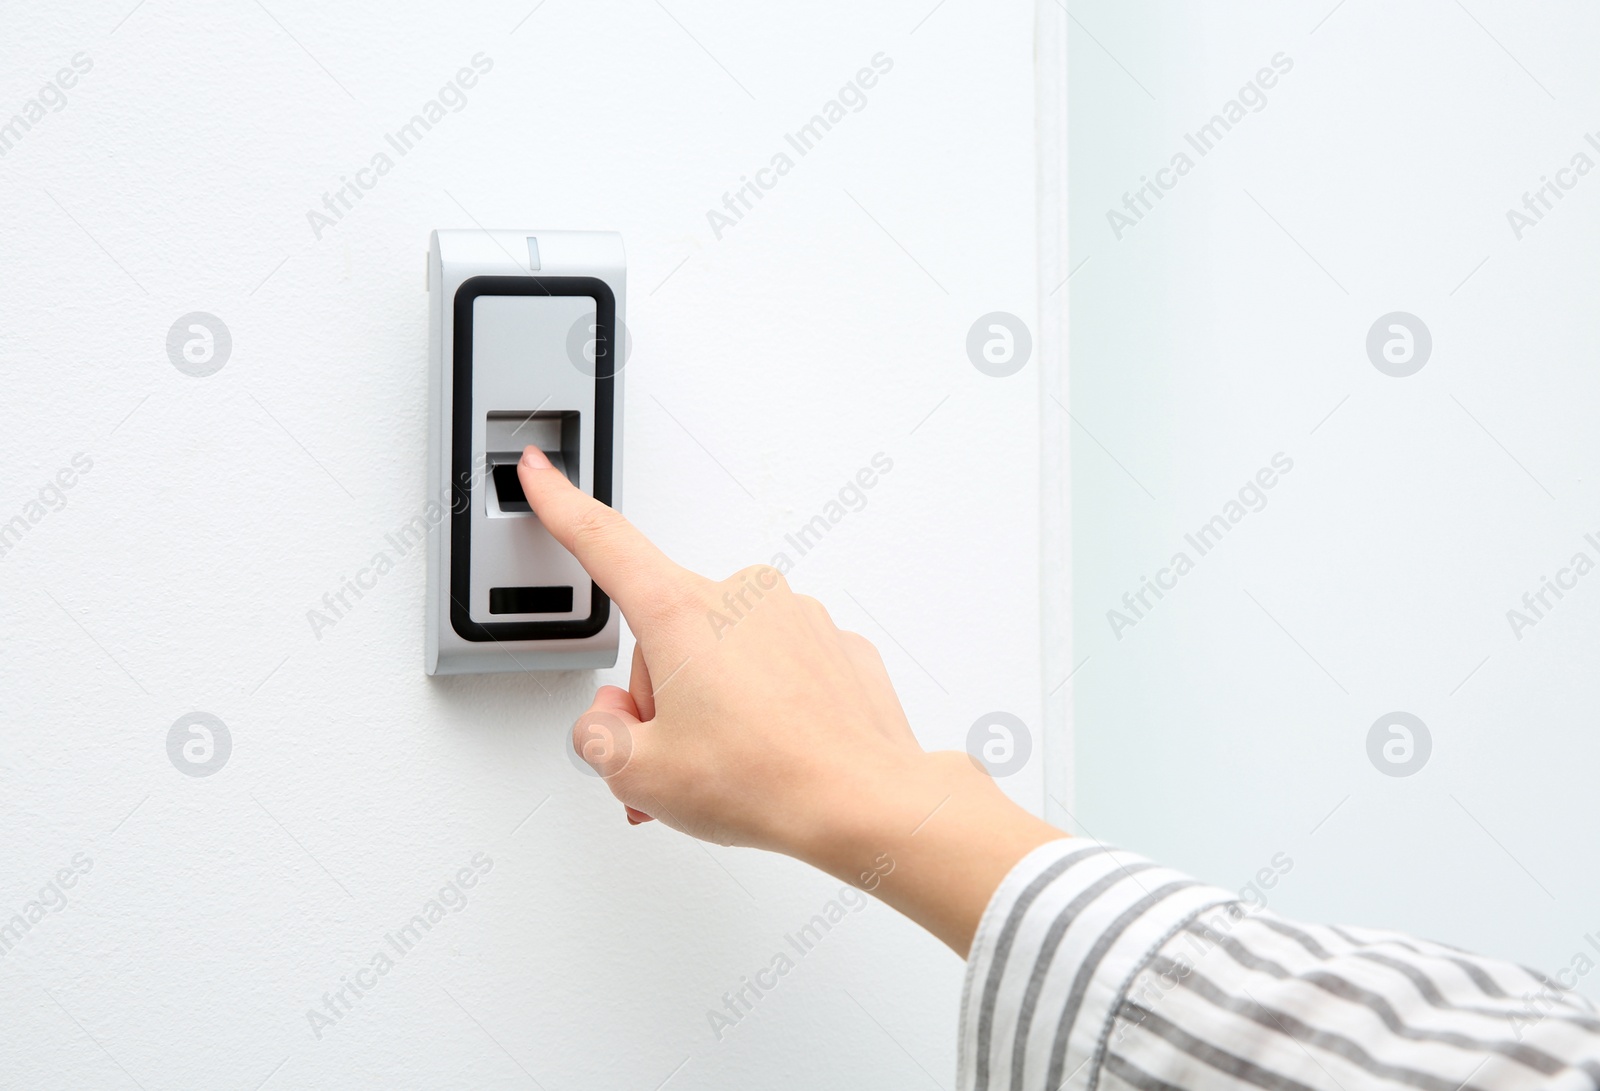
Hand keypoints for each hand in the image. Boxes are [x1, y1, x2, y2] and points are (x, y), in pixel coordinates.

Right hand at [517, 446, 1062, 954]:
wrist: (864, 801)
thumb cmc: (767, 781)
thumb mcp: (638, 773)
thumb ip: (598, 734)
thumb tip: (609, 719)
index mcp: (681, 615)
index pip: (602, 541)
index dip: (559, 504)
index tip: (539, 471)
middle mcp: (740, 597)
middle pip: (664, 634)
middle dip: (660, 693)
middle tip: (679, 756)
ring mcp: (794, 615)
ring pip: (722, 652)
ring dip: (714, 702)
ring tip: (733, 763)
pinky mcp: (832, 642)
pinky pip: (776, 666)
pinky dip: (766, 704)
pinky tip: (774, 747)